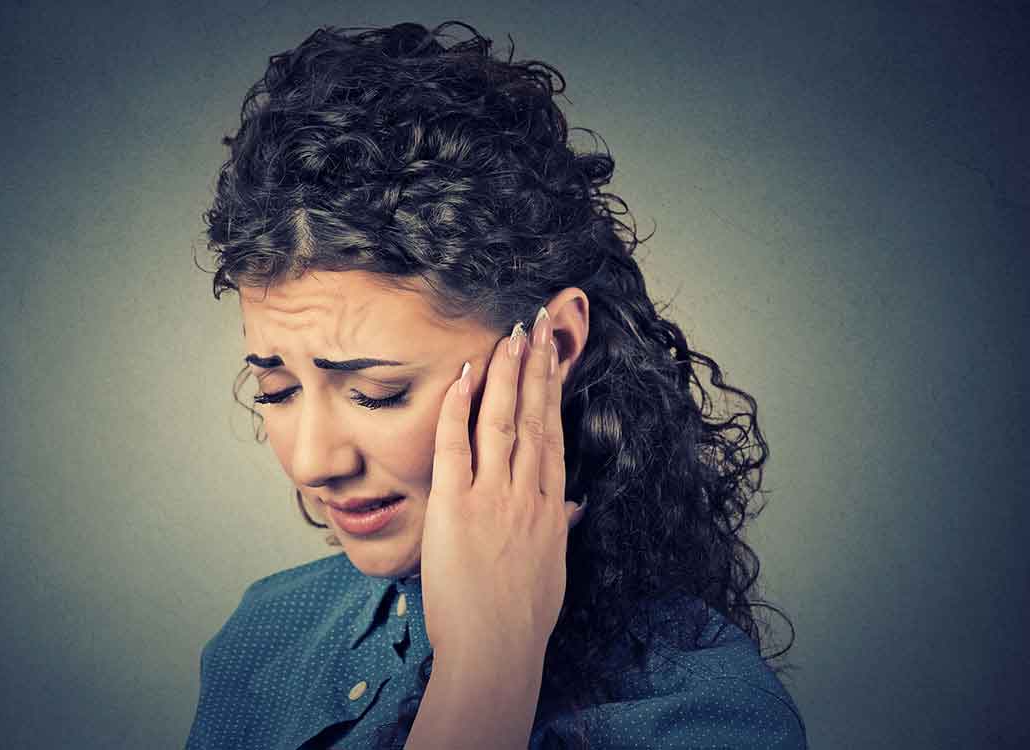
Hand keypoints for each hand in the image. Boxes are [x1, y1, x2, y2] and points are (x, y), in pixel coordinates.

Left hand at [420, 307, 580, 661]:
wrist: (497, 651)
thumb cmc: (523, 618)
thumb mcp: (553, 568)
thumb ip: (561, 528)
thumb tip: (573, 508)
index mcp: (552, 508)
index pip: (553, 434)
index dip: (552, 392)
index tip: (553, 358)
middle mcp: (528, 494)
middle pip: (535, 418)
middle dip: (536, 368)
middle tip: (535, 326)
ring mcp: (494, 498)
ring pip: (503, 422)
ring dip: (506, 375)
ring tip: (509, 337)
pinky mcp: (456, 508)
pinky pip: (457, 446)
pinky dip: (460, 408)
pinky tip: (465, 376)